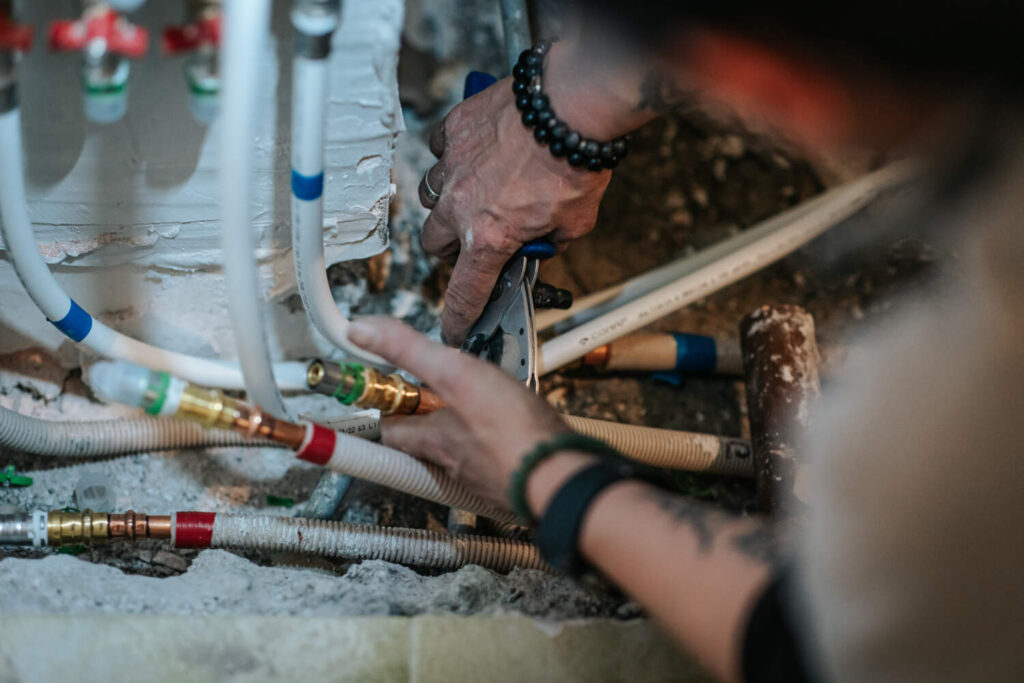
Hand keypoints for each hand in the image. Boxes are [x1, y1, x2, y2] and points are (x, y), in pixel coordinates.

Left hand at [347, 316, 575, 510]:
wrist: (561, 474)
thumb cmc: (512, 430)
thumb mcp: (454, 372)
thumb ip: (407, 350)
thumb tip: (362, 331)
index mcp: (432, 439)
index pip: (392, 428)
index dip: (391, 407)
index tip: (397, 389)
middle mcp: (453, 463)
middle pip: (428, 441)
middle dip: (432, 417)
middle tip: (445, 393)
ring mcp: (484, 476)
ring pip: (464, 452)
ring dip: (468, 430)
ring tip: (485, 405)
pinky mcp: (514, 479)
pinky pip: (498, 460)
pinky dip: (502, 444)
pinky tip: (517, 428)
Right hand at [418, 75, 610, 344]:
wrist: (570, 106)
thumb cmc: (576, 164)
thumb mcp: (575, 224)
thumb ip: (551, 243)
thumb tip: (539, 245)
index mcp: (490, 238)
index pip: (464, 294)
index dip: (458, 319)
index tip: (453, 329)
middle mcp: (461, 207)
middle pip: (435, 244)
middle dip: (453, 247)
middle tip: (477, 238)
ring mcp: (451, 167)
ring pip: (431, 198)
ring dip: (448, 203)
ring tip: (474, 192)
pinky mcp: (452, 132)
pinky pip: (438, 152)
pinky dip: (451, 158)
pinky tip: (473, 155)